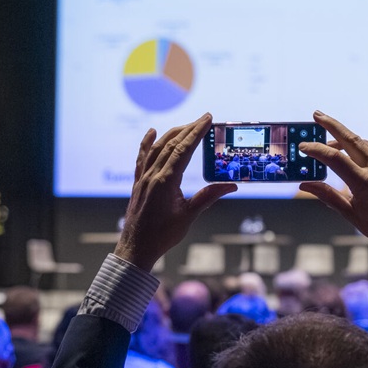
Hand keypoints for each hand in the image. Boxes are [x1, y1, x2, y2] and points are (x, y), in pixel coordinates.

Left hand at [114, 114, 235, 269]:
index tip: (207, 119)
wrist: (136, 248)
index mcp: (166, 181)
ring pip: (157, 148)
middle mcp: (153, 175)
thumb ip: (208, 197)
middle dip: (188, 129)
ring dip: (173, 133)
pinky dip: (147, 143)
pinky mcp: (138, 183)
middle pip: (171, 144)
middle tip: (204, 118)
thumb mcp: (189, 215)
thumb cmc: (163, 235)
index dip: (196, 132)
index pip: (183, 149)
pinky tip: (151, 132)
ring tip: (187, 125)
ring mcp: (143, 178)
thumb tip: (231, 185)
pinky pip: (142, 158)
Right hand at [298, 111, 367, 256]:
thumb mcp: (351, 214)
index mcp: (364, 183)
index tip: (303, 147)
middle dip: (331, 125)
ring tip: (331, 144)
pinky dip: (363, 152)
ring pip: (364, 144)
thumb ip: (328, 196)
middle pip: (350, 138)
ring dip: (346, 140)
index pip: (335, 158)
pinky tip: (356, 160)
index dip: (316, 150)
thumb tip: (304, 185)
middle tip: (317, 114)